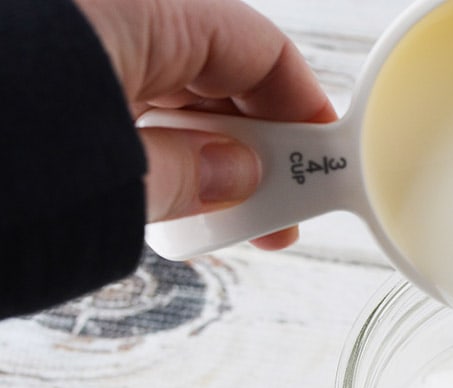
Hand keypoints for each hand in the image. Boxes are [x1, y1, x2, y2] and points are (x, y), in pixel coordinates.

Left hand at [75, 0, 336, 249]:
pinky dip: (145, 148)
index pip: (259, 49)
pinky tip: (152, 197)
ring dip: (196, 157)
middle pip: (215, 75)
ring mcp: (71, 44)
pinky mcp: (46, 75)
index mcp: (140, 9)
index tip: (326, 161)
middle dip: (248, 147)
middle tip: (271, 214)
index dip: (304, 109)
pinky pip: (116, 102)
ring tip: (207, 222)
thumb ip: (183, 177)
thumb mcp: (109, 177)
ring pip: (166, 93)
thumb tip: (236, 177)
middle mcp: (107, 13)